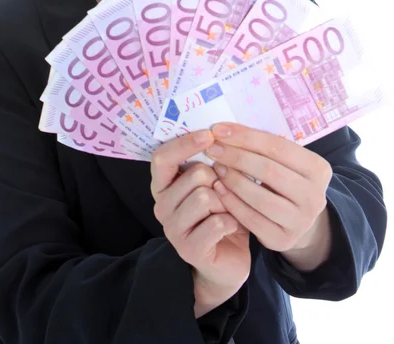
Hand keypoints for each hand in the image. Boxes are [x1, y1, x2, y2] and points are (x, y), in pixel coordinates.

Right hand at [150, 130, 250, 309]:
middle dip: (219, 180)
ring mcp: (172, 229)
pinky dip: (231, 222)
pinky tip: (231, 228)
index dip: (185, 143)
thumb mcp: (213, 182)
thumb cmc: (220, 213)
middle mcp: (162, 205)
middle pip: (194, 174)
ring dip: (226, 203)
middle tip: (224, 194)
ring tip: (227, 211)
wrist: (228, 259)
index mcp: (163, 185)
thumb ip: (208, 161)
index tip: (210, 134)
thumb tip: (217, 133)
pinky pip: (217, 223)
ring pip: (205, 197)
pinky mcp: (188, 249)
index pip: (162, 157)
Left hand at [205, 123, 332, 256]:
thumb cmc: (283, 179)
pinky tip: (218, 189)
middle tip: (212, 149)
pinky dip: (231, 202)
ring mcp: (301, 221)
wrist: (297, 219)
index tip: (218, 130)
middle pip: (268, 170)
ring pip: (259, 197)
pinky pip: (251, 219)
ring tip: (216, 167)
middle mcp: (315, 196)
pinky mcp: (283, 240)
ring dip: (232, 179)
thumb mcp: (282, 161)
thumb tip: (223, 130)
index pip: (277, 146)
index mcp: (318, 168)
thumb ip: (260, 147)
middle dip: (236, 157)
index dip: (245, 137)